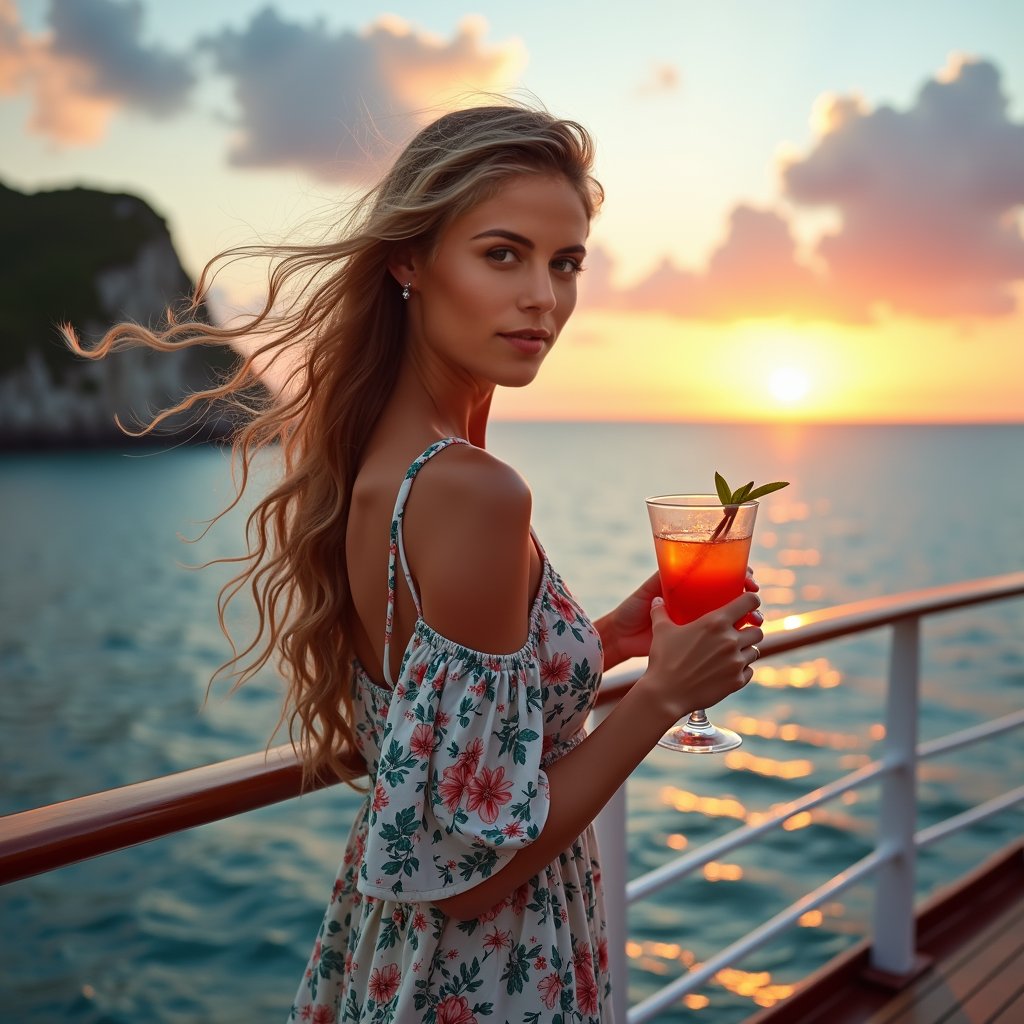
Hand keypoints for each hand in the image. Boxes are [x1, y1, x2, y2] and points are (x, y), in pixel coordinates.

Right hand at [599, 568, 762, 668]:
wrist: (666, 694)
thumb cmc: (664, 659)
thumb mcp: (661, 631)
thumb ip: (661, 612)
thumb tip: (657, 600)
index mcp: (716, 622)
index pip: (750, 601)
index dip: (752, 600)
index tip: (750, 603)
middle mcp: (731, 640)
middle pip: (757, 630)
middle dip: (749, 631)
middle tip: (737, 634)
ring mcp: (736, 662)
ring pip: (755, 651)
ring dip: (745, 651)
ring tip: (730, 653)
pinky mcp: (737, 681)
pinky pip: (749, 671)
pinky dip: (741, 669)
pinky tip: (726, 670)